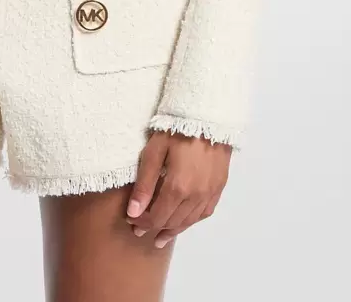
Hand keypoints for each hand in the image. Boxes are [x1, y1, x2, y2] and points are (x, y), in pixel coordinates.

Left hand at [125, 130, 231, 247]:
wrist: (207, 114)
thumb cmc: (175, 129)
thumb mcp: (154, 152)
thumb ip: (145, 184)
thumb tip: (133, 212)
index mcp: (178, 188)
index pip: (157, 217)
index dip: (142, 223)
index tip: (131, 222)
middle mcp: (196, 196)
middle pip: (172, 221)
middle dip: (154, 228)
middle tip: (140, 230)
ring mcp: (210, 193)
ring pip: (189, 221)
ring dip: (173, 229)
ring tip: (161, 237)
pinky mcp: (219, 186)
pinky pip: (204, 212)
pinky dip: (192, 220)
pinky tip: (184, 221)